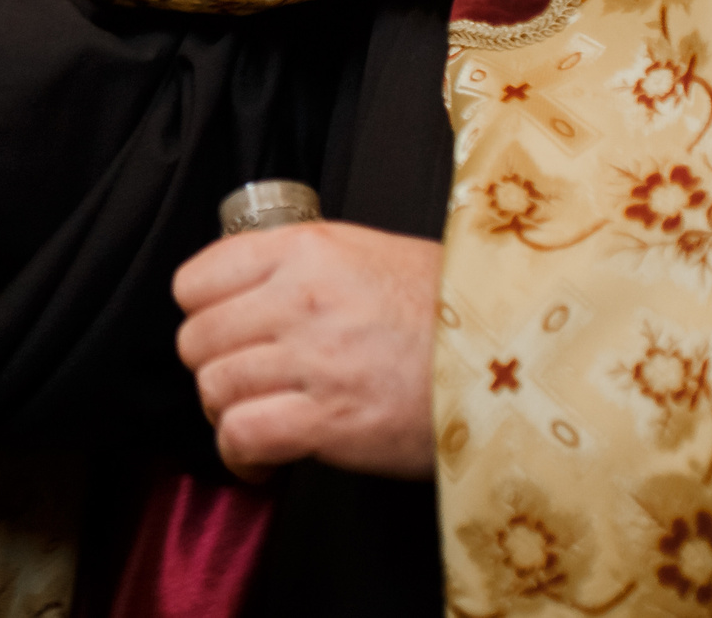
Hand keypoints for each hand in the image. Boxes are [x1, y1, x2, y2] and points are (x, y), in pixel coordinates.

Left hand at [171, 223, 441, 481]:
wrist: (515, 358)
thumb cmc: (449, 310)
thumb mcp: (368, 253)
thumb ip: (302, 264)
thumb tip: (249, 287)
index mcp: (305, 249)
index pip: (196, 280)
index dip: (201, 313)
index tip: (221, 332)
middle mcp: (299, 298)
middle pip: (196, 339)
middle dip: (212, 367)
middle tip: (242, 383)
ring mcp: (312, 360)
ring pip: (214, 389)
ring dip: (226, 414)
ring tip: (255, 422)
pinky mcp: (328, 421)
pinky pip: (243, 436)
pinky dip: (240, 456)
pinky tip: (260, 461)